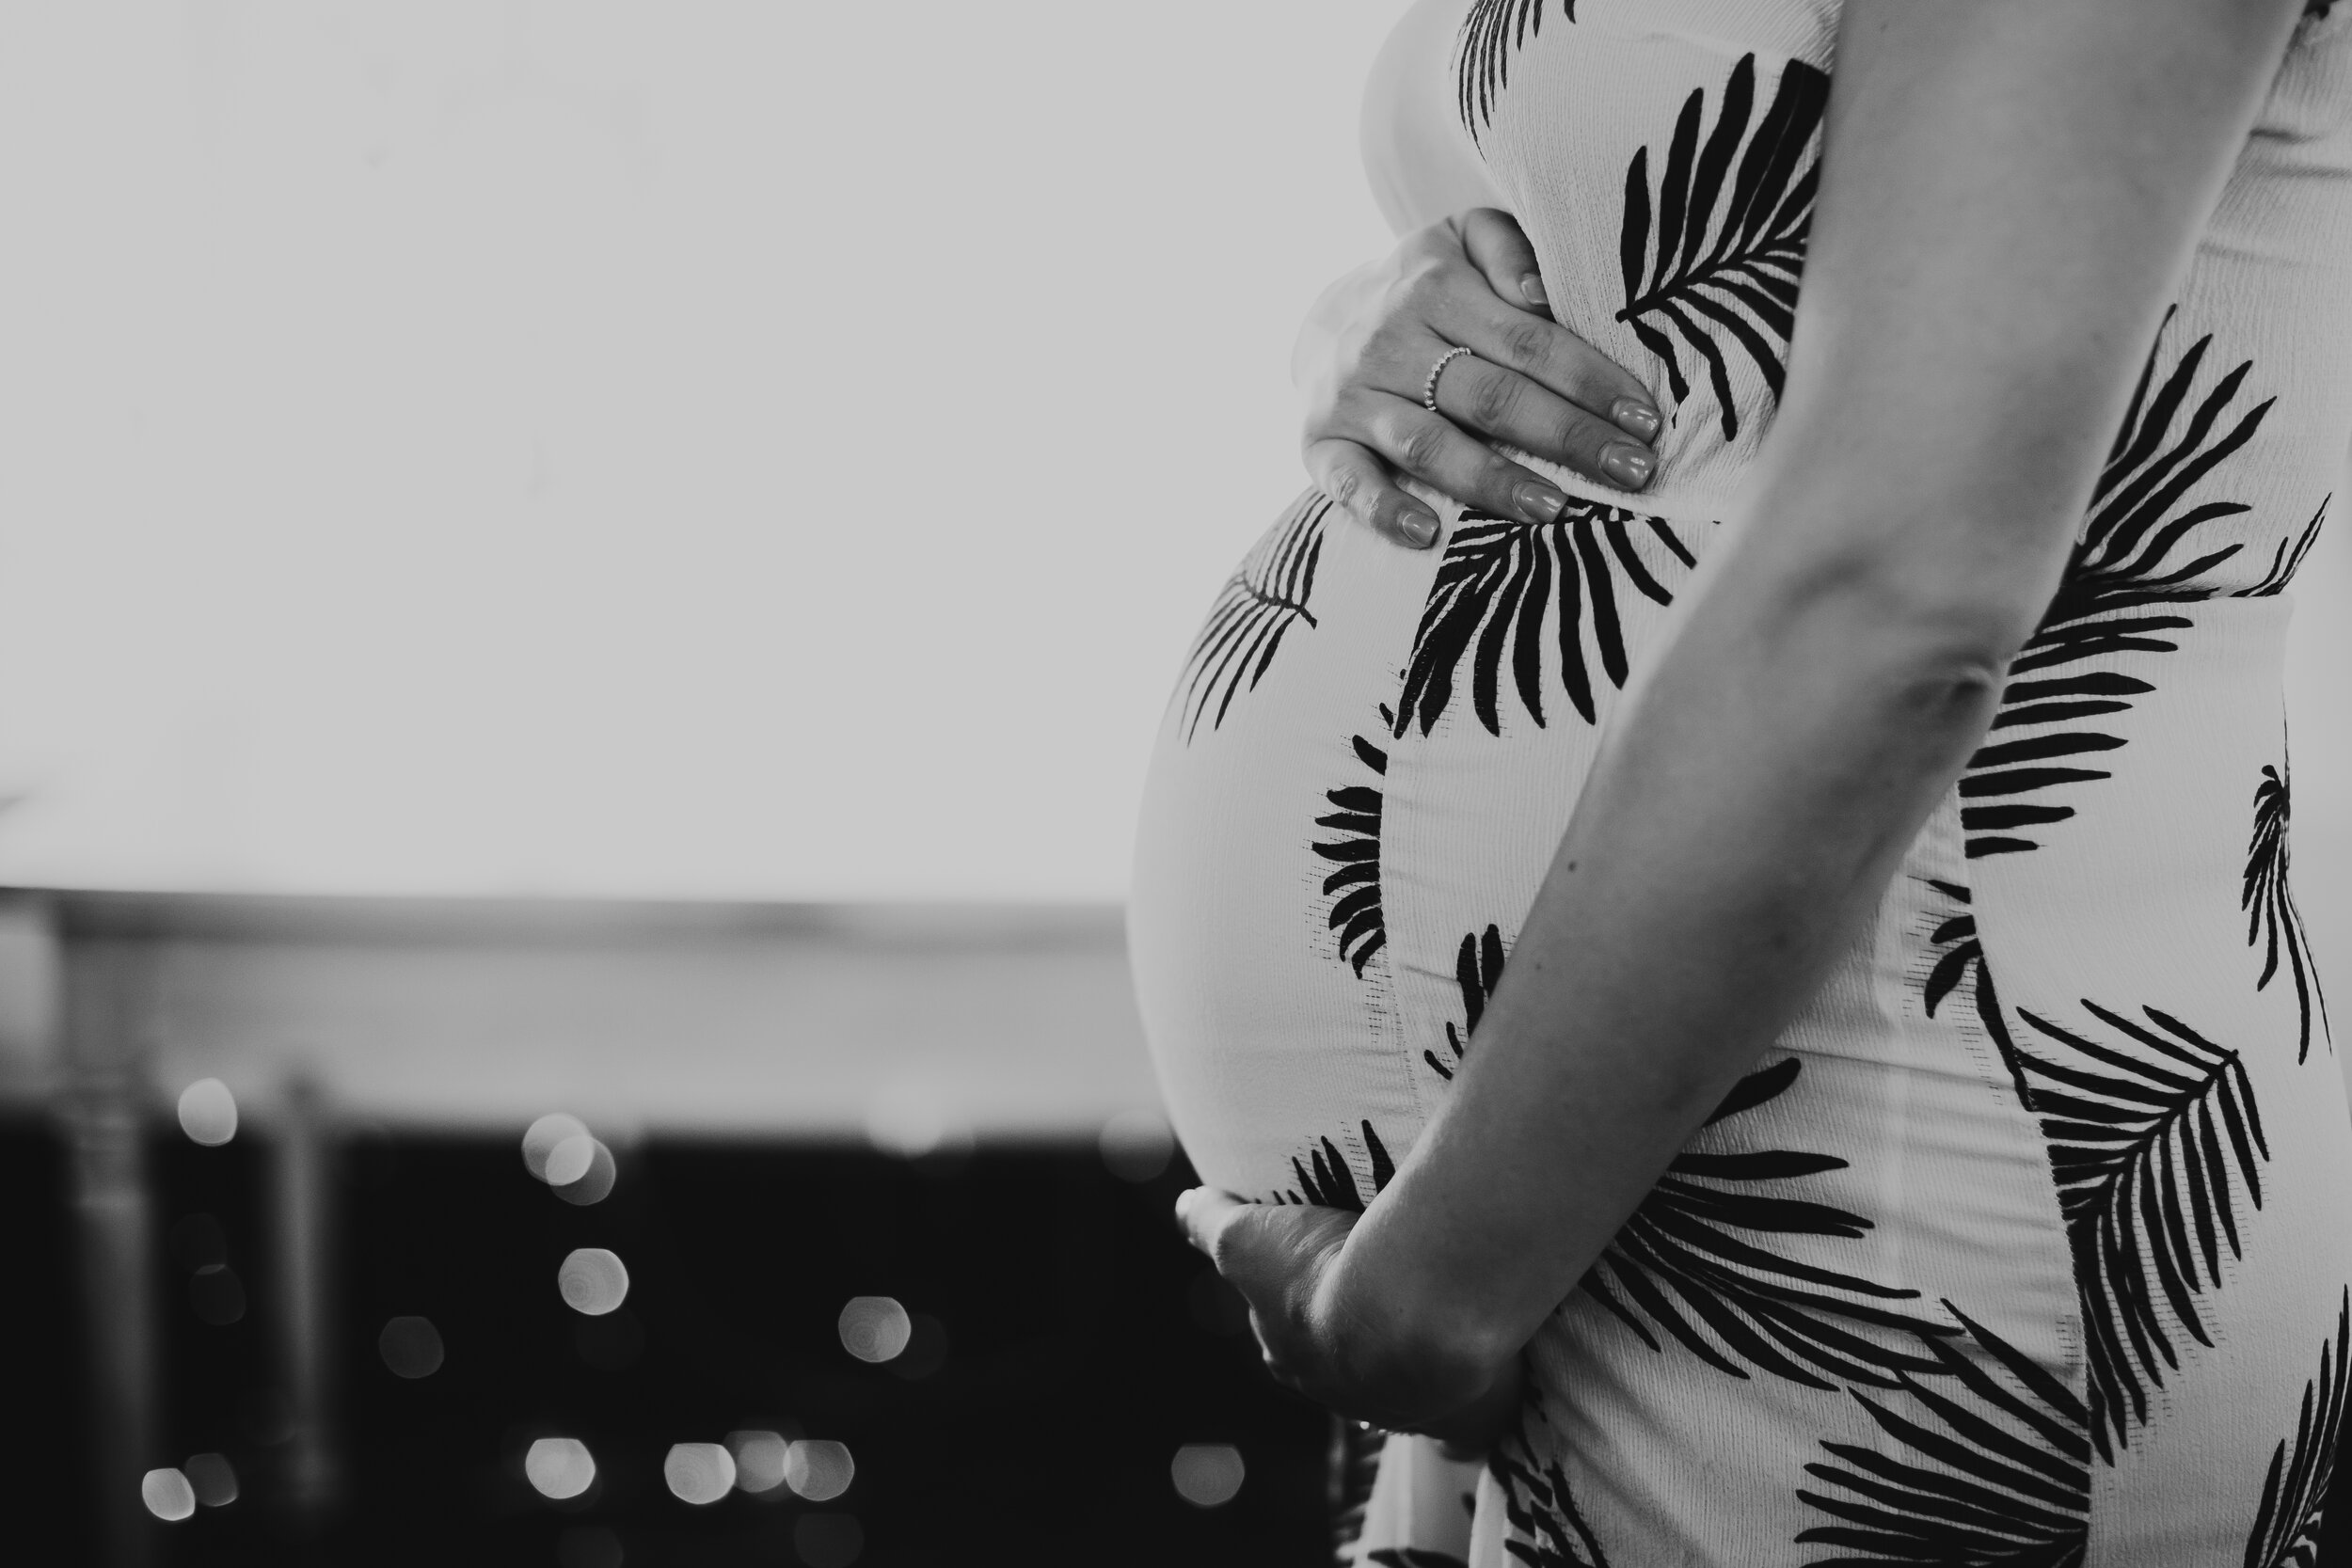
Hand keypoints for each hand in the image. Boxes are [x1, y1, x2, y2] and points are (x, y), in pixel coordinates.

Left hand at [1175, 1186, 1525, 1453]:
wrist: (1406, 1312)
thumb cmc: (1321, 1273)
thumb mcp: (1246, 1238)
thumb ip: (1210, 1221)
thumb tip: (1183, 1205)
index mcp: (1292, 1356)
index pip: (1283, 1335)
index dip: (1293, 1308)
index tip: (1312, 1278)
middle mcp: (1342, 1392)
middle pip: (1343, 1364)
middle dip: (1354, 1336)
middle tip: (1378, 1292)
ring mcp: (1403, 1408)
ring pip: (1403, 1390)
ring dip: (1413, 1363)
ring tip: (1435, 1323)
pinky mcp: (1458, 1414)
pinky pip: (1463, 1427)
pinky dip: (1466, 1418)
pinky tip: (1477, 1403)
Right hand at [1294, 208, 1663, 549]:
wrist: (1321, 321)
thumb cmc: (1423, 288)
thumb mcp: (1463, 240)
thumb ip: (1509, 251)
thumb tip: (1544, 294)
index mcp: (1436, 285)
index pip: (1529, 340)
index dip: (1590, 382)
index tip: (1645, 421)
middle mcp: (1391, 340)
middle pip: (1491, 396)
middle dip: (1568, 436)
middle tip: (1632, 472)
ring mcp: (1354, 396)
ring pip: (1429, 444)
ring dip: (1493, 480)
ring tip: (1555, 508)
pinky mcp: (1320, 443)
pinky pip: (1349, 483)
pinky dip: (1385, 509)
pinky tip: (1429, 532)